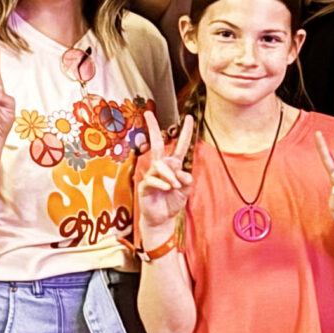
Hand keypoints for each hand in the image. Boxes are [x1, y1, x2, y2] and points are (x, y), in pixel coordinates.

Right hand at [135, 108, 195, 248]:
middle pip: (157, 144)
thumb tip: (181, 173)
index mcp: (174, 165)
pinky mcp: (144, 184)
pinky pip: (153, 179)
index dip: (185, 132)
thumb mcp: (186, 191)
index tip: (189, 117)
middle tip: (148, 113)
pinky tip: (167, 189)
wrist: (162, 219)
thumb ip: (186, 180)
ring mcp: (152, 174)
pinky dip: (162, 184)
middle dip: (152, 128)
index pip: (180, 146)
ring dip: (170, 176)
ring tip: (174, 187)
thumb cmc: (173, 202)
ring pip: (159, 165)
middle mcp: (161, 166)